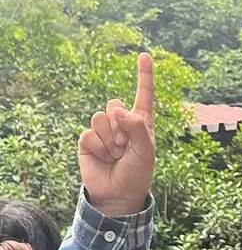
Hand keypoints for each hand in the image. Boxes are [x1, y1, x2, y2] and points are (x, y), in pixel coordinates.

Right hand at [78, 53, 155, 216]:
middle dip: (120, 127)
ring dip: (109, 139)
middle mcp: (122, 122)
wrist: (118, 194)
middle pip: (115, 104)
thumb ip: (136, 127)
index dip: (144, 74)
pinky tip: (103, 158)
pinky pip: (89, 134)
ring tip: (116, 154)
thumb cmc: (137, 172)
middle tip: (125, 147)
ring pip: (100, 117)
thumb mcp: (146, 150)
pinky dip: (98, 148)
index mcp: (141, 121)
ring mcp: (104, 131)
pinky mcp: (88, 141)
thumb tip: (118, 109)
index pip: (144, 94)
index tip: (144, 55)